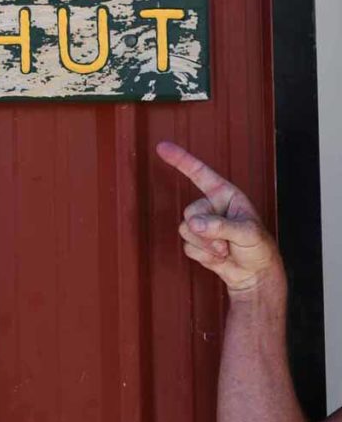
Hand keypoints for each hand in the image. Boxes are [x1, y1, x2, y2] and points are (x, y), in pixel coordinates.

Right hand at [156, 141, 284, 298]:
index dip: (180, 159)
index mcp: (225, 194)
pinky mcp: (196, 242)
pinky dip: (203, 256)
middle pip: (190, 211)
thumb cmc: (259, 248)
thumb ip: (221, 226)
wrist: (256, 275)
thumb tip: (194, 224)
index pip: (199, 173)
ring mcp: (202, 225)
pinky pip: (187, 246)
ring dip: (206, 246)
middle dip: (207, 231)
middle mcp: (211, 207)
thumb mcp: (248, 233)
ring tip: (226, 251)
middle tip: (227, 243)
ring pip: (185, 230)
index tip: (162, 146)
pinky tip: (219, 258)